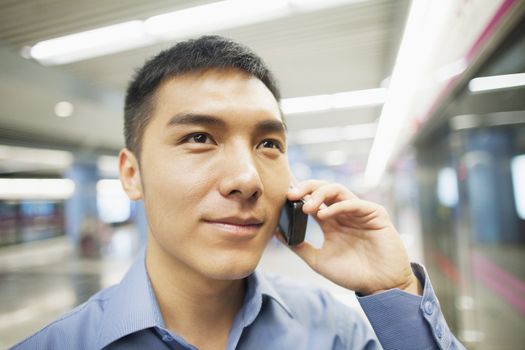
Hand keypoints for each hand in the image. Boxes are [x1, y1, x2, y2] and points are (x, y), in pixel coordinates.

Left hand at [280, 180, 420, 295]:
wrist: (380, 287)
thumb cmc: (352, 274)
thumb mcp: (318, 261)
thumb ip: (299, 246)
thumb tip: (276, 232)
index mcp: (331, 221)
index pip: (312, 199)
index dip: (298, 195)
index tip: (282, 198)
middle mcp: (344, 213)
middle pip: (323, 189)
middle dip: (306, 188)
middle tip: (291, 195)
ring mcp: (359, 211)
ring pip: (337, 190)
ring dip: (319, 194)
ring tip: (306, 207)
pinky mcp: (375, 214)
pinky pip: (354, 203)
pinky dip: (338, 206)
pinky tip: (323, 215)